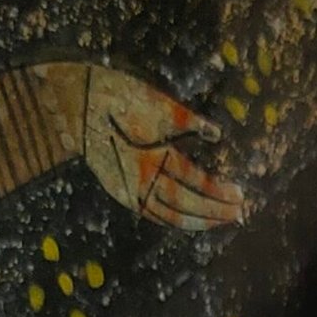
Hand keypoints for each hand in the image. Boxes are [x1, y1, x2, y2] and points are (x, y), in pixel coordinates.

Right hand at [83, 66, 243, 228]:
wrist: (76, 105)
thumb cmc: (118, 95)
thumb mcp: (156, 101)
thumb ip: (188, 120)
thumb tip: (216, 134)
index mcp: (152, 156)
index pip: (194, 180)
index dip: (218, 191)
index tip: (240, 194)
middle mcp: (141, 181)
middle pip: (186, 205)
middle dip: (214, 211)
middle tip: (239, 212)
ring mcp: (129, 192)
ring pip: (170, 217)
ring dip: (198, 221)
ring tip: (220, 221)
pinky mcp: (122, 194)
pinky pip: (154, 215)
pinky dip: (176, 221)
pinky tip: (190, 220)